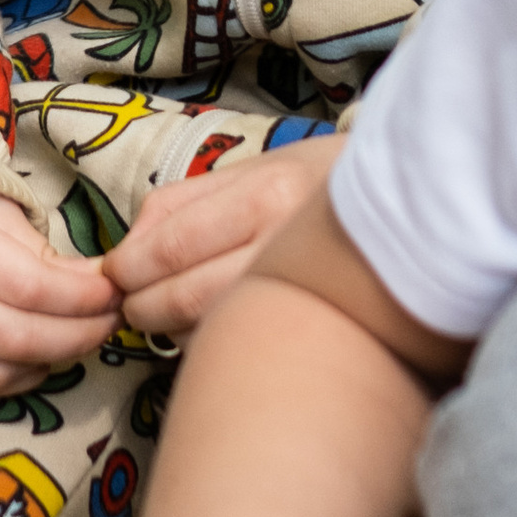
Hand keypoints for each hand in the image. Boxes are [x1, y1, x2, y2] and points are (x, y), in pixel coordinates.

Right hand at [0, 176, 119, 394]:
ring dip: (53, 360)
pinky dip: (17, 377)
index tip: (116, 293)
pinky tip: (42, 355)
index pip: (26, 286)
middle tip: (112, 320)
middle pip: (14, 335)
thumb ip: (41, 251)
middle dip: (78, 334)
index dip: (81, 299)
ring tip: (83, 336)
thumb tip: (100, 289)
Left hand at [104, 134, 345, 341]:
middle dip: (141, 307)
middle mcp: (288, 246)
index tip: (113, 277)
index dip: (128, 271)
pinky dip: (207, 342)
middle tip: (129, 306)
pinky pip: (240, 345)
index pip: (170, 248)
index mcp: (267, 195)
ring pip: (209, 330)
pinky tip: (208, 326)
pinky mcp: (316, 332)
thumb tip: (124, 252)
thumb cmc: (311, 187)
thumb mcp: (245, 172)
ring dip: (170, 330)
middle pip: (185, 298)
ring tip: (164, 314)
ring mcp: (305, 294)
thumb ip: (176, 205)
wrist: (403, 212)